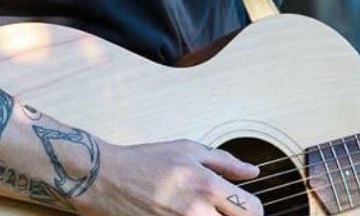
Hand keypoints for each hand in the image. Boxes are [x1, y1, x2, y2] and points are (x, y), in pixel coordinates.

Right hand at [79, 139, 261, 215]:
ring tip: (204, 211)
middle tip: (224, 210)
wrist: (107, 179)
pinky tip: (190, 215)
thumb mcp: (187, 150)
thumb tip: (252, 172)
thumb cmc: (145, 161)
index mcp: (207, 185)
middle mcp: (197, 211)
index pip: (251, 210)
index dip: (252, 208)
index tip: (244, 206)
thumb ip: (224, 162)